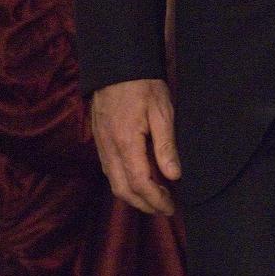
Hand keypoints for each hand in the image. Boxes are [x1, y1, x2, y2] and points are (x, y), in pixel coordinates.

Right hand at [90, 78, 180, 215]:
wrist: (116, 66)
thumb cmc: (143, 86)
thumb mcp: (162, 112)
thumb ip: (166, 146)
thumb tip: (174, 175)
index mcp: (126, 143)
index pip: (139, 184)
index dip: (156, 200)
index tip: (171, 207)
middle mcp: (110, 149)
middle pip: (123, 191)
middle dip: (144, 205)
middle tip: (165, 209)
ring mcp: (102, 146)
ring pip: (114, 183)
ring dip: (134, 197)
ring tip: (156, 198)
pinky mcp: (100, 142)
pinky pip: (110, 171)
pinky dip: (125, 183)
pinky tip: (140, 180)